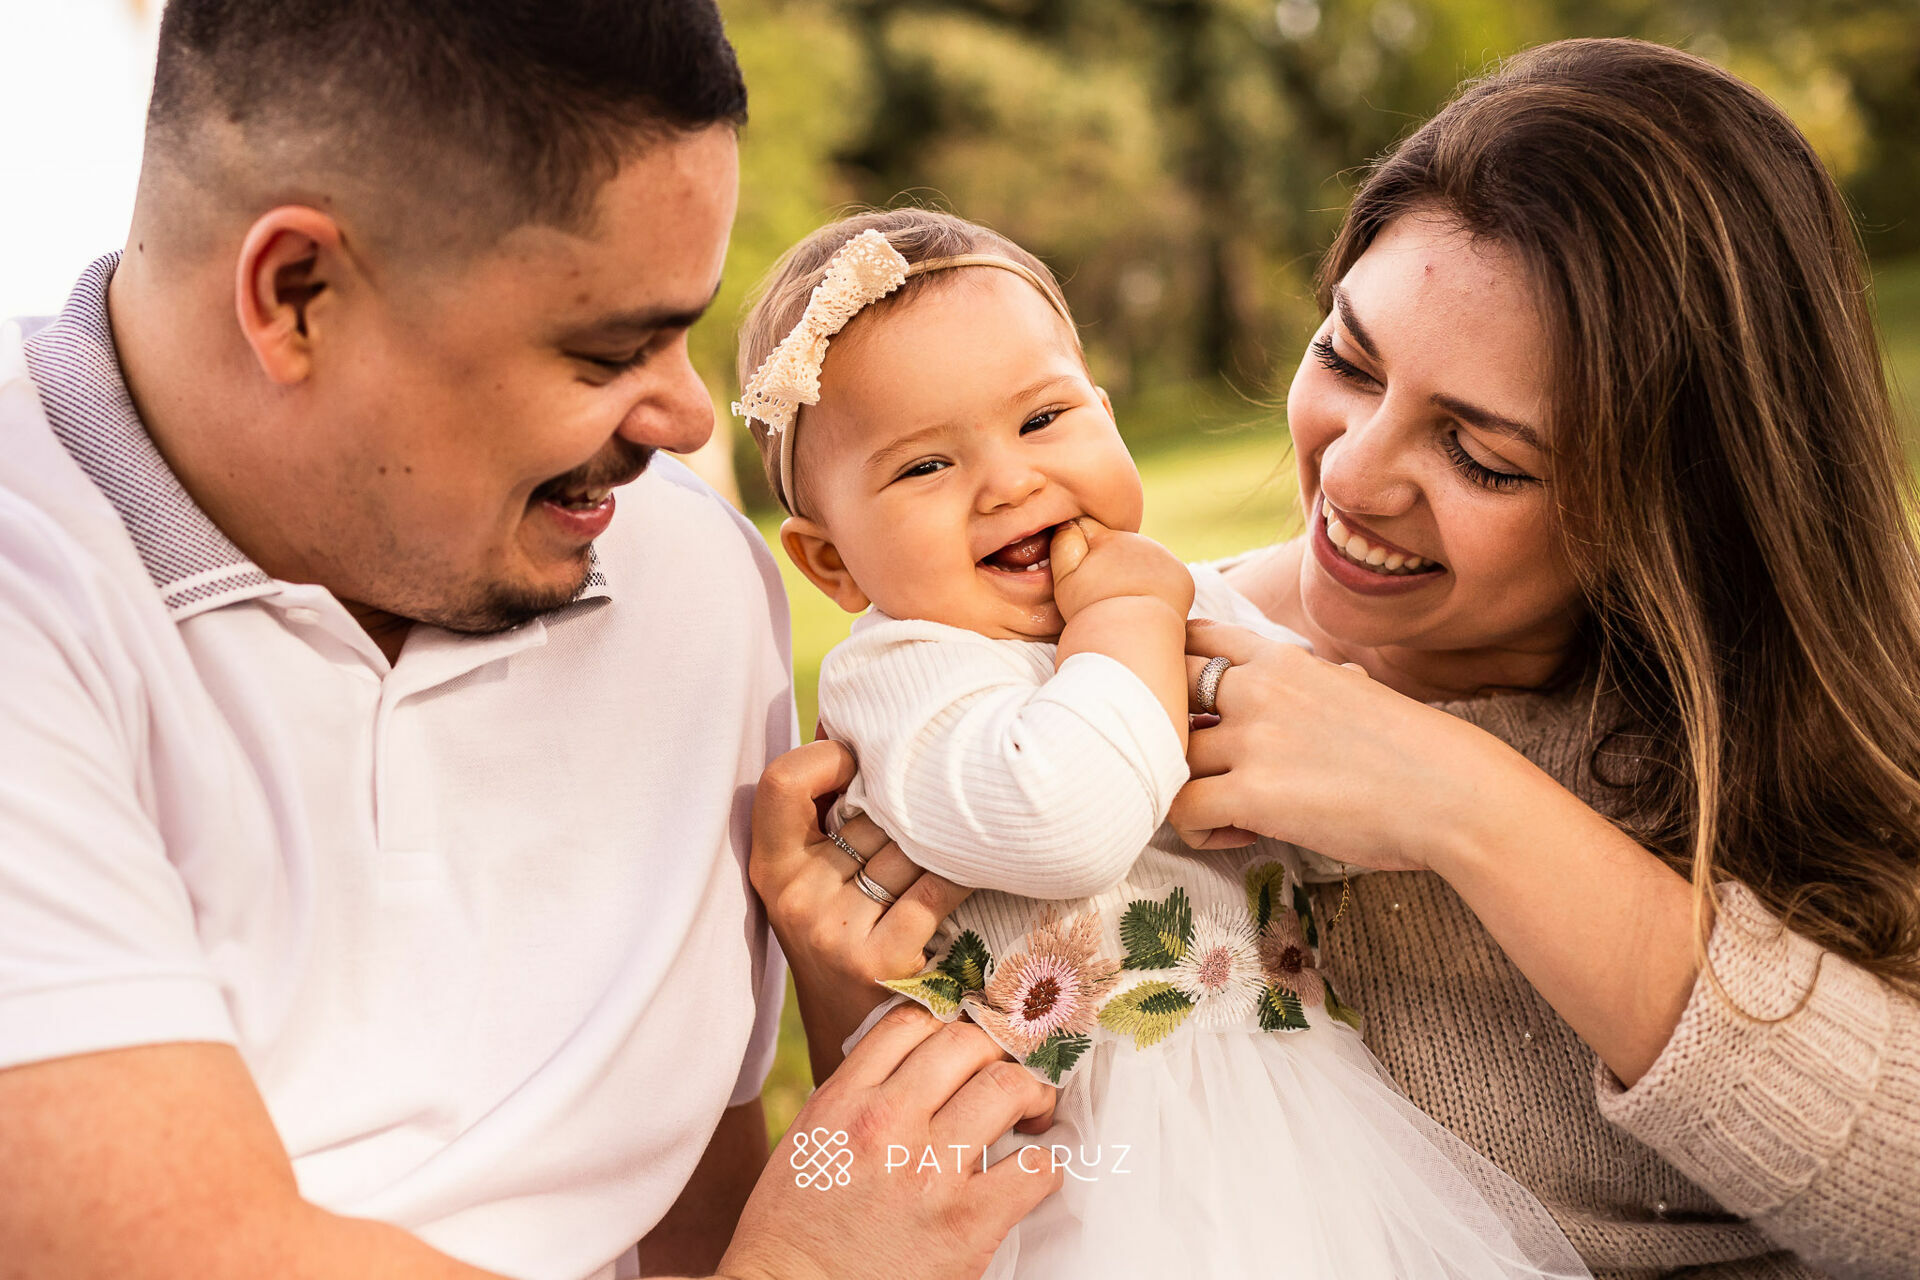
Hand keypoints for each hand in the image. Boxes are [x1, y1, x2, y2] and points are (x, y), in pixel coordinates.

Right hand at [718, 1005, 1062, 1279]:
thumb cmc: (796, 1225)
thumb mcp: (811, 1136)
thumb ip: (858, 1092)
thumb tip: (918, 1061)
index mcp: (844, 1098)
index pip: (913, 1019)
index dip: (953, 1017)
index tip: (972, 1037)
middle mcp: (887, 1123)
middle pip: (967, 1043)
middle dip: (999, 1050)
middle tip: (1010, 1072)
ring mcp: (928, 1171)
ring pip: (1007, 1088)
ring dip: (1032, 1094)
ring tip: (1032, 1112)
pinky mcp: (966, 1224)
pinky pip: (1035, 1169)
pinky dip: (1047, 1164)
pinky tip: (1036, 1169)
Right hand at [751, 742, 980, 1082]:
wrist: (862, 1038)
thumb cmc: (849, 933)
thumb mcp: (816, 879)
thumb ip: (824, 814)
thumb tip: (847, 722)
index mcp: (771, 868)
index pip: (781, 783)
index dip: (824, 759)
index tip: (857, 763)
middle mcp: (794, 898)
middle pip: (869, 813)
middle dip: (909, 806)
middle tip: (941, 803)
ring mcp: (834, 930)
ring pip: (908, 845)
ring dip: (945, 837)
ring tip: (967, 833)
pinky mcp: (880, 959)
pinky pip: (936, 886)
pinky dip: (968, 870)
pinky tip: (987, 865)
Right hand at [1048, 519, 1192, 624]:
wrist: (1135, 639)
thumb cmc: (1092, 612)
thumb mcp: (1064, 577)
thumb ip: (1064, 543)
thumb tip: (1071, 523)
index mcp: (1108, 537)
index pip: (1088, 529)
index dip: (1080, 553)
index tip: (1082, 577)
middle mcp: (1138, 540)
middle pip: (1118, 546)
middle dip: (1109, 564)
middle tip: (1102, 596)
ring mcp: (1164, 557)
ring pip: (1142, 560)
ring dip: (1133, 575)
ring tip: (1123, 604)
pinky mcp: (1182, 576)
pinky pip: (1164, 576)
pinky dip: (1156, 588)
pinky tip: (1145, 607)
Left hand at [1170, 621, 1514, 871]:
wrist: (1454, 793)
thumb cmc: (1416, 751)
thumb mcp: (1357, 691)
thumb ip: (1321, 681)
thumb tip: (1336, 678)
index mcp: (1281, 661)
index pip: (1195, 637)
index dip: (1175, 670)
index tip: (1187, 705)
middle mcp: (1256, 690)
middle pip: (1164, 693)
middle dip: (1167, 731)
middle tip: (1198, 766)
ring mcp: (1251, 740)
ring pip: (1168, 757)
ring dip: (1185, 788)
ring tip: (1226, 813)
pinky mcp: (1253, 794)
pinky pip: (1183, 810)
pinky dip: (1195, 829)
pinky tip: (1233, 835)